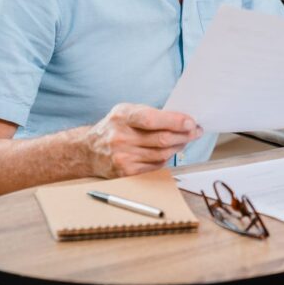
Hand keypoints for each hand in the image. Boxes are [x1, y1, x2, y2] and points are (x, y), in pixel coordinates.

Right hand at [86, 103, 202, 177]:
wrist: (88, 150)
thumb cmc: (114, 127)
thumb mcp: (126, 111)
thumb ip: (150, 113)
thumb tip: (181, 119)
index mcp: (122, 117)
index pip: (151, 119)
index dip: (174, 121)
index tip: (191, 122)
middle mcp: (121, 137)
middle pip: (161, 139)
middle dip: (184, 135)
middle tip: (196, 131)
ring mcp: (123, 157)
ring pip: (162, 154)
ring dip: (179, 146)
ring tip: (185, 140)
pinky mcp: (126, 172)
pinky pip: (156, 166)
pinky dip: (167, 158)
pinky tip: (170, 150)